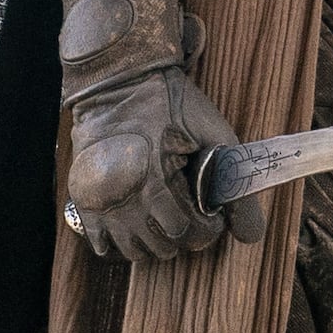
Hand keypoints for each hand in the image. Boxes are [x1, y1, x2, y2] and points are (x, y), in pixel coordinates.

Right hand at [62, 63, 249, 266]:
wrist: (120, 80)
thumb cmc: (173, 104)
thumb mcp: (215, 137)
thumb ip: (235, 188)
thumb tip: (250, 236)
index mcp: (156, 178)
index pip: (187, 233)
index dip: (207, 229)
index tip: (211, 215)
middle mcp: (123, 195)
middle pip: (162, 247)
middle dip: (184, 235)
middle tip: (190, 212)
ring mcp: (99, 199)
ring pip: (133, 251)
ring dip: (154, 242)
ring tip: (165, 218)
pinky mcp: (83, 197)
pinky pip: (101, 244)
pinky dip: (120, 241)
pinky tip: (136, 221)